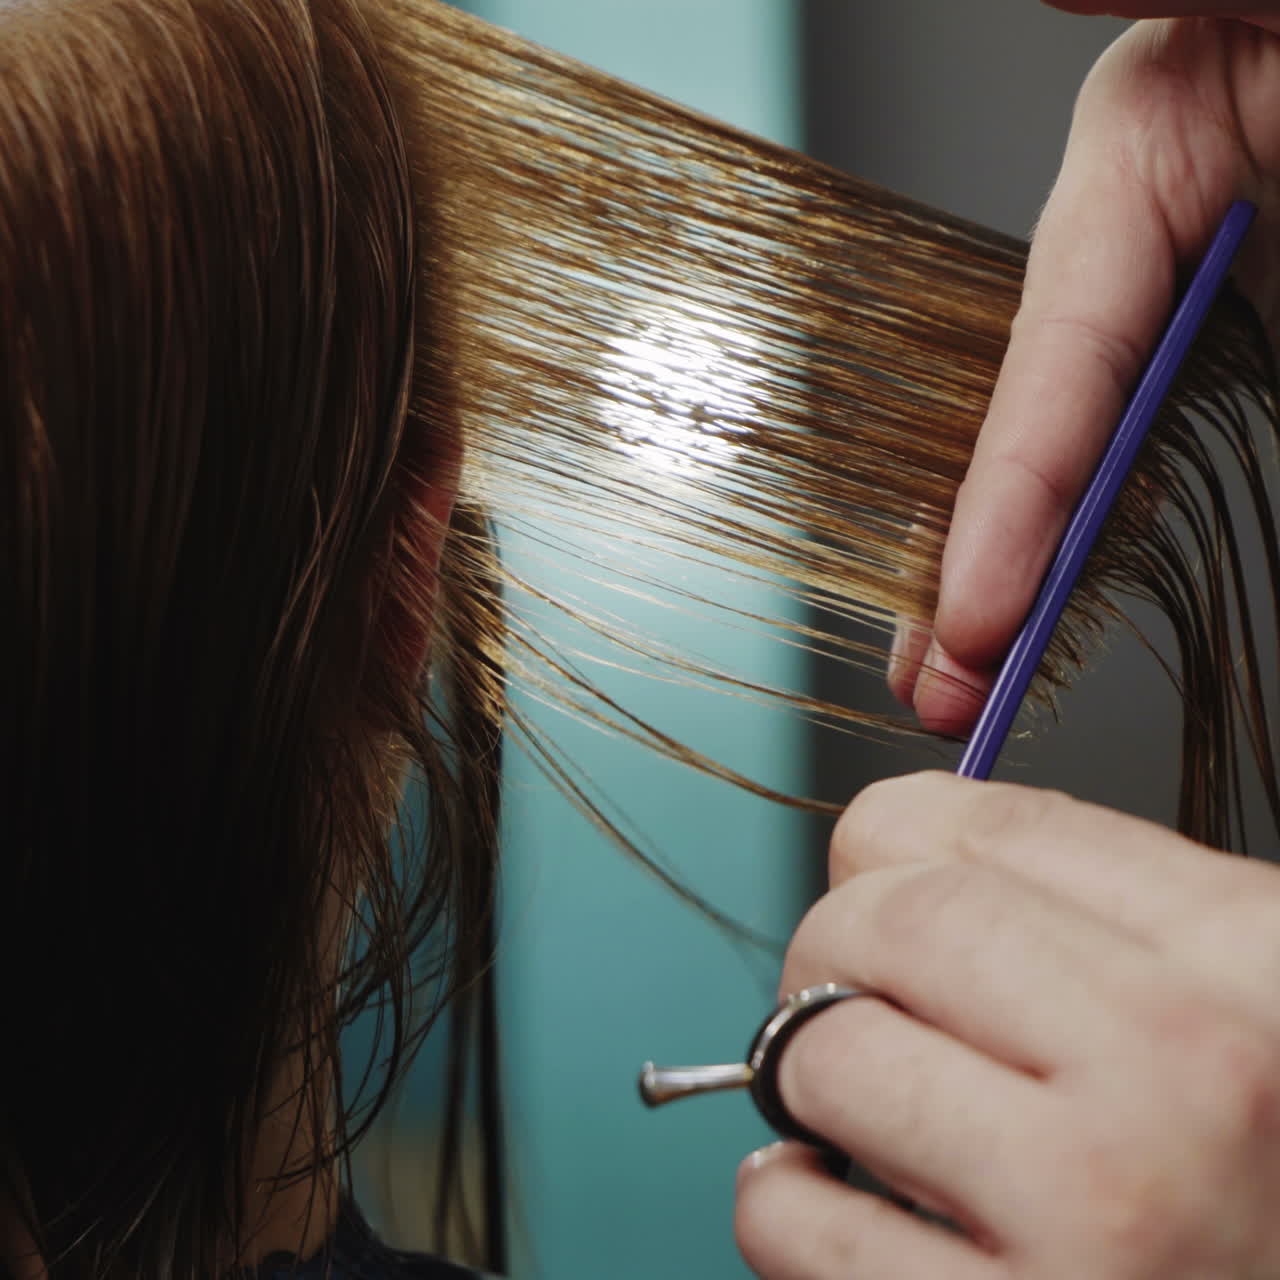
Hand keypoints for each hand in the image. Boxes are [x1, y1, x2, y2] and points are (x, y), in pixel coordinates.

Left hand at [735, 773, 1279, 1277]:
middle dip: (832, 949)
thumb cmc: (1263, 1183)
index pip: (981, 825)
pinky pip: (794, 1219)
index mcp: (1250, 956)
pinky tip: (852, 1215)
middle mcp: (1186, 1070)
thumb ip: (1100, 917)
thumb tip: (890, 844)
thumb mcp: (1247, 1012)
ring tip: (865, 1116)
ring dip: (810, 1078)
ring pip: (825, 1052)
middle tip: (845, 999)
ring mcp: (1100, 1214)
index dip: (890, 848)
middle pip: (888, 918)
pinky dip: (786, 1205)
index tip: (874, 886)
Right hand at [891, 7, 1279, 734]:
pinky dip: (1100, 548)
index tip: (974, 621)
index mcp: (1145, 156)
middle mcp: (1154, 246)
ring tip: (972, 688)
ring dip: (1026, 584)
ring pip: (1087, 467)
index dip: (1005, 498)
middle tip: (937, 694)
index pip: (1056, 357)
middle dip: (975, 574)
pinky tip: (1059, 613)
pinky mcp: (1250, 352)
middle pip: (1038, 433)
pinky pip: (1157, 467)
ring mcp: (1202, 309)